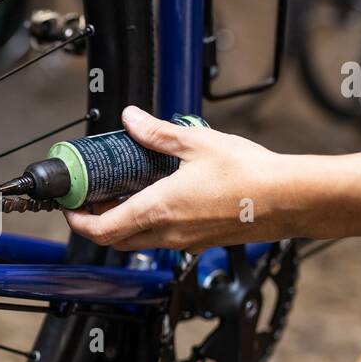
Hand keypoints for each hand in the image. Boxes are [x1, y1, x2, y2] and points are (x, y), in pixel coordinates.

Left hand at [63, 106, 294, 251]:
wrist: (290, 199)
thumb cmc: (250, 174)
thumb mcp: (196, 142)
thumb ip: (156, 132)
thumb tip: (130, 118)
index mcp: (159, 210)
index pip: (101, 230)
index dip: (78, 222)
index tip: (71, 206)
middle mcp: (169, 233)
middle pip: (116, 241)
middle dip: (98, 223)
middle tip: (93, 199)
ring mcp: (186, 243)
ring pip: (141, 242)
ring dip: (124, 225)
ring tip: (124, 195)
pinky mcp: (202, 243)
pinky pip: (165, 240)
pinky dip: (151, 225)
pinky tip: (161, 200)